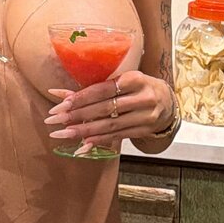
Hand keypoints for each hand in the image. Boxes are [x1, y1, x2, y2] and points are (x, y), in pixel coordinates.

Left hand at [45, 71, 174, 154]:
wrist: (168, 103)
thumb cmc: (138, 87)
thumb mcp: (121, 81)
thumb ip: (94, 88)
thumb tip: (59, 93)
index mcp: (135, 79)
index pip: (103, 89)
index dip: (81, 97)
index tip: (61, 104)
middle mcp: (142, 98)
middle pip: (105, 108)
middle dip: (77, 115)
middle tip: (55, 120)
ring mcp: (145, 116)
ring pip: (110, 125)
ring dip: (84, 130)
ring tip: (64, 133)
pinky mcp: (144, 130)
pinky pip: (118, 136)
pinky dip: (99, 139)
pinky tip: (84, 143)